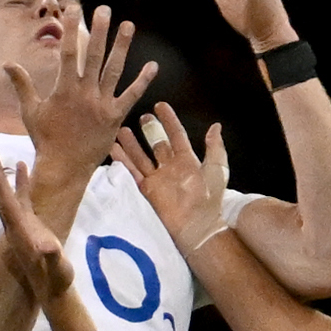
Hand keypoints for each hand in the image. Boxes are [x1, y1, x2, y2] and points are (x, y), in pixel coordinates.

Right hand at [0, 2, 148, 188]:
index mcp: (64, 90)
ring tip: (128, 25)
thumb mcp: (31, 111)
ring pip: (114, 70)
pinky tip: (152, 66)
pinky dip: (143, 81)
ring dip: (122, 47)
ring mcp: (102, 105)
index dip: (70, 29)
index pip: (68, 52)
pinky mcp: (116, 118)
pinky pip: (131, 96)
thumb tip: (7, 63)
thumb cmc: (45, 140)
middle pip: (93, 55)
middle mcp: (84, 94)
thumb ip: (22, 85)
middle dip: (99, 30)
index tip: (73, 8)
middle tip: (104, 9)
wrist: (64, 168)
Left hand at [0, 151, 71, 302]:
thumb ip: (52, 257)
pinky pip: (22, 197)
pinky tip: (21, 166)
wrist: (53, 290)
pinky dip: (21, 182)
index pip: (6, 205)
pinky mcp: (29, 223)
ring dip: (3, 175)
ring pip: (9, 195)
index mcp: (20, 233)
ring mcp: (21, 224)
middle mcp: (15, 226)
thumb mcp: (57, 269)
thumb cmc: (56, 280)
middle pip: (1, 196)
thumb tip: (47, 246)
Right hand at [109, 101, 233, 252]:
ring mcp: (157, 179)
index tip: (160, 106)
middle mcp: (170, 167)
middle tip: (141, 116)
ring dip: (131, 144)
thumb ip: (215, 148)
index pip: (176, 135)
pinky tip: (113, 148)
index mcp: (187, 160)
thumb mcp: (216, 169)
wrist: (196, 225)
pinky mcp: (146, 190)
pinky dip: (122, 161)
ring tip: (120, 129)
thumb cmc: (209, 197)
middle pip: (156, 144)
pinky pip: (132, 172)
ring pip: (141, 156)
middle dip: (149, 130)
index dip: (169, 120)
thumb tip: (215, 126)